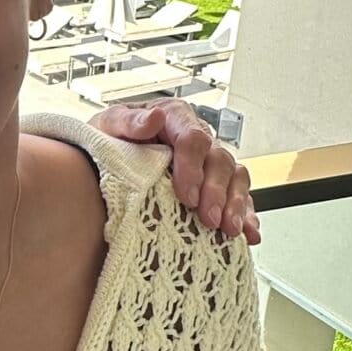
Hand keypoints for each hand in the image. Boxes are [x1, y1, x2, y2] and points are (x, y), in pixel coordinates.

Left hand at [95, 98, 258, 243]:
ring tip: (229, 230)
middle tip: (208, 219)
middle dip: (216, 192)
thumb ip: (128, 122)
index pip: (193, 139)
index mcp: (175, 118)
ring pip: (234, 177)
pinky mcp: (213, 184)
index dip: (193, 168)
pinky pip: (238, 195)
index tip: (187, 195)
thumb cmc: (109, 141)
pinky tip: (247, 232)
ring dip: (235, 204)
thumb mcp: (108, 126)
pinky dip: (245, 214)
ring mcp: (208, 161)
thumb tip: (153, 118)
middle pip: (218, 160)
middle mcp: (197, 138)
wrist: (104, 159)